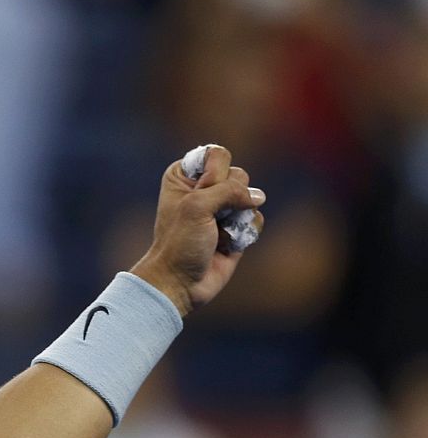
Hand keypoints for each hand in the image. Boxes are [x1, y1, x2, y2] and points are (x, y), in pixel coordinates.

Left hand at [131, 144, 265, 315]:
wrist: (180, 282)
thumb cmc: (180, 243)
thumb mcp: (196, 207)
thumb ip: (229, 190)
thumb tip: (258, 196)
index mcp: (184, 176)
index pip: (217, 154)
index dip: (215, 174)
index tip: (198, 195)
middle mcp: (203, 188)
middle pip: (239, 174)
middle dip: (229, 198)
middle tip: (209, 219)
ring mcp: (221, 208)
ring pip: (251, 196)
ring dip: (238, 216)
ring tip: (218, 233)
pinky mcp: (236, 227)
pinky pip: (256, 218)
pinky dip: (247, 231)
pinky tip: (228, 244)